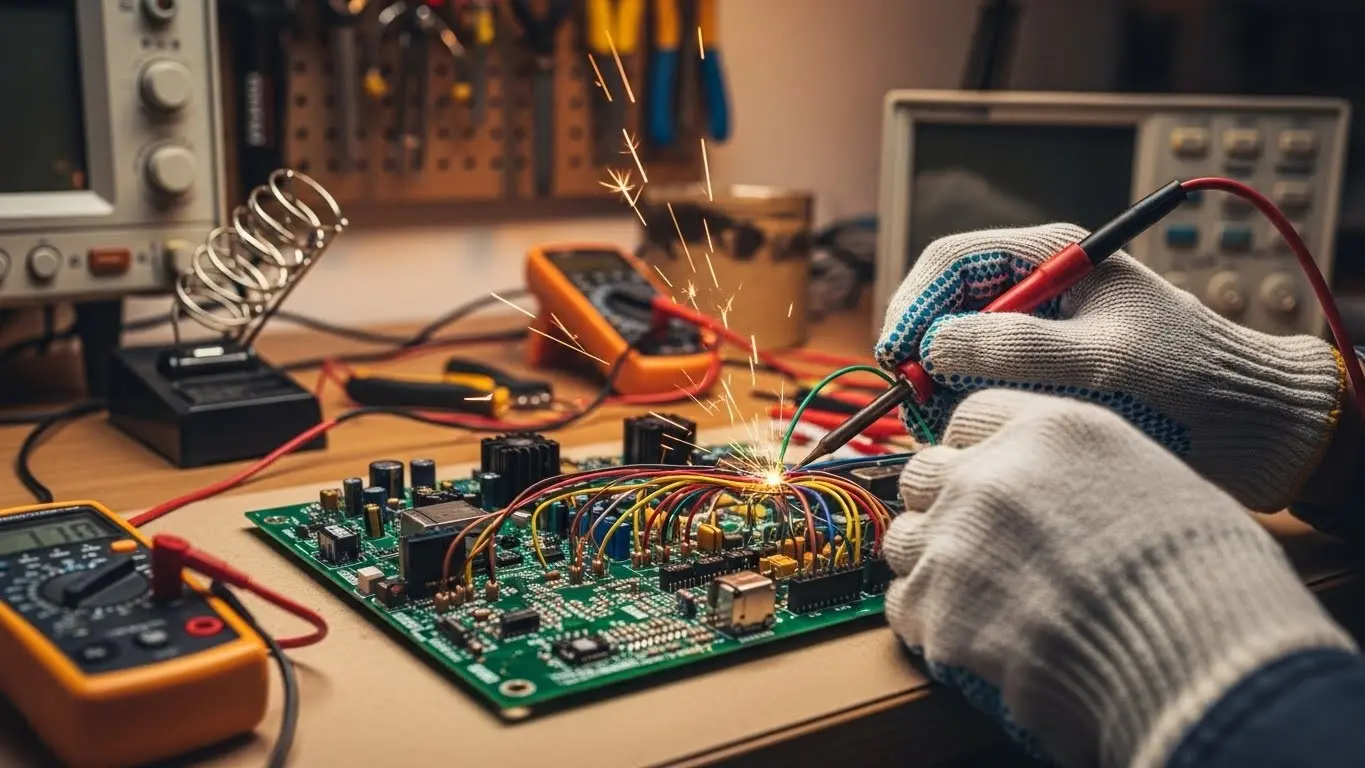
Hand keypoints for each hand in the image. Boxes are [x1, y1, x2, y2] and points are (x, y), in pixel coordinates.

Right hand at [875, 223, 1343, 511]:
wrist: (1247, 424)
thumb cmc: (1188, 381)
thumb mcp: (1099, 361)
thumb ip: (1013, 348)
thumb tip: (933, 346)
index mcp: (1055, 258)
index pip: (954, 261)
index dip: (915, 304)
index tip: (900, 356)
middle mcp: (1039, 289)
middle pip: (946, 306)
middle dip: (925, 352)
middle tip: (920, 403)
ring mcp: (1039, 332)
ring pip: (958, 350)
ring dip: (945, 386)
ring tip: (951, 424)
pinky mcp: (1044, 373)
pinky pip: (983, 382)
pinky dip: (969, 405)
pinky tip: (979, 430)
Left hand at [884, 389, 1353, 766]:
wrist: (1196, 656)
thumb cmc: (1205, 577)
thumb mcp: (1155, 480)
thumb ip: (1084, 470)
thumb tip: (1065, 491)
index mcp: (1050, 429)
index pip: (969, 417)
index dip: (975, 451)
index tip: (986, 479)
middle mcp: (990, 472)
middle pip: (924, 473)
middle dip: (943, 505)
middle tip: (980, 545)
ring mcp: (955, 538)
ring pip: (903, 539)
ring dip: (930, 564)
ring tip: (978, 598)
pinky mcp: (936, 606)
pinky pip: (904, 605)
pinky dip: (932, 623)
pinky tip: (977, 638)